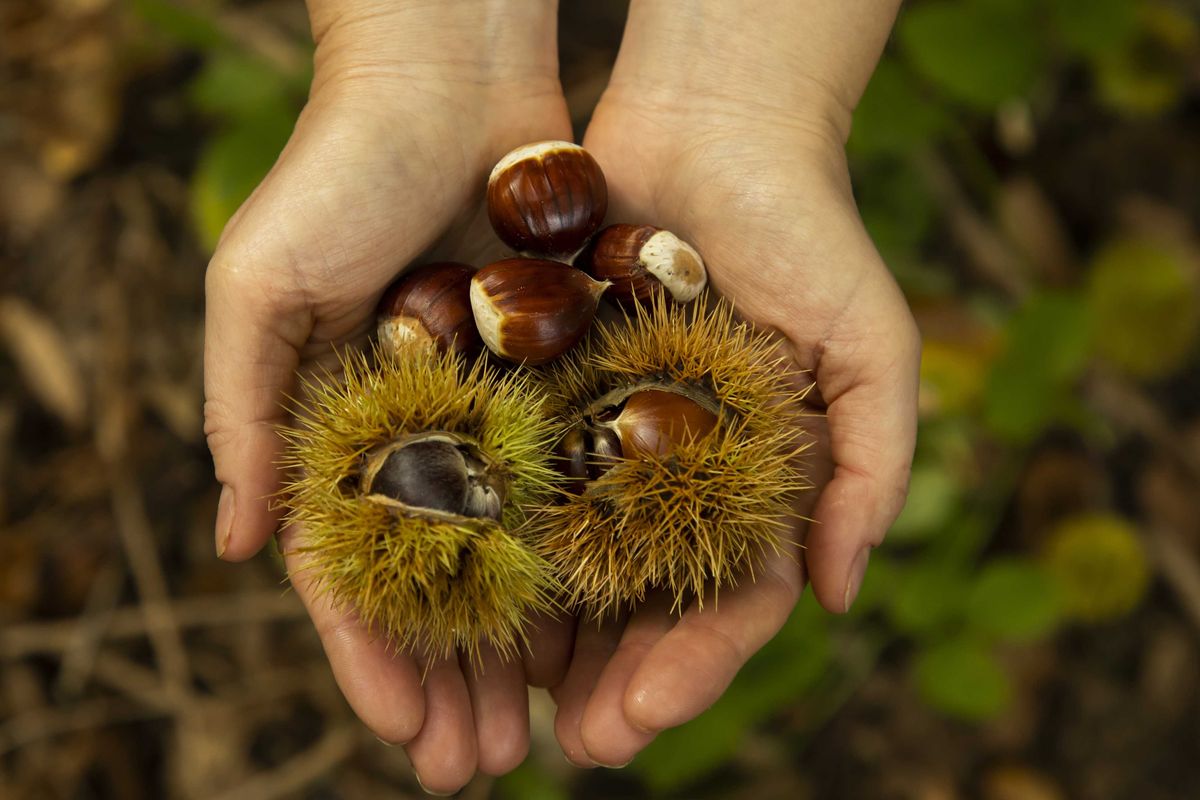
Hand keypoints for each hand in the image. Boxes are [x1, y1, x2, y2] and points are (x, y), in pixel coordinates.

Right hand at [202, 1, 569, 791]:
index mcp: (340, 431)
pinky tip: (605, 625)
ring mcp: (493, 411)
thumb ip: (243, 412)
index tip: (403, 736)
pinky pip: (574, 481)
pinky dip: (583, 555)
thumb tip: (239, 544)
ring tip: (545, 731)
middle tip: (477, 767)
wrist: (447, 77)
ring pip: (515, 555)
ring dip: (523, 644)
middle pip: (440, 586)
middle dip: (453, 679)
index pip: (353, 572)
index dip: (374, 657)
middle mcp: (420, 435)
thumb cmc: (337, 171)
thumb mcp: (260, 288)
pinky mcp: (561, 375)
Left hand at [544, 0, 917, 767]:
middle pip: (643, 605)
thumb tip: (838, 595)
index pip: (728, 602)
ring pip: (572, 564)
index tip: (648, 716)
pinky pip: (517, 482)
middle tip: (576, 742)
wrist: (711, 129)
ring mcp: (607, 443)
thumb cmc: (806, 231)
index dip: (694, 665)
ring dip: (546, 640)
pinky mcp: (544, 397)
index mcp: (753, 487)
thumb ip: (871, 469)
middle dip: (615, 678)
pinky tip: (465, 600)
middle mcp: (676, 480)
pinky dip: (496, 545)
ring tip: (511, 708)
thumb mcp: (868, 346)